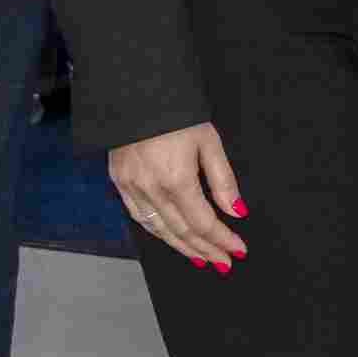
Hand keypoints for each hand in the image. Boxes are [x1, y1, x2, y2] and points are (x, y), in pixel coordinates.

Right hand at [111, 123, 244, 271]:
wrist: (135, 93)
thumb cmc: (177, 114)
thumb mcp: (209, 142)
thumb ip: (223, 181)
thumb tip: (237, 212)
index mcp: (176, 180)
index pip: (203, 222)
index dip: (222, 239)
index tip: (239, 251)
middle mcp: (151, 189)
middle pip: (182, 231)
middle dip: (206, 250)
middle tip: (224, 263)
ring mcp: (131, 187)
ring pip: (159, 229)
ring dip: (182, 247)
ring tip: (202, 259)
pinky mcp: (119, 182)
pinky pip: (139, 217)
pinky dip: (158, 232)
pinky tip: (172, 238)